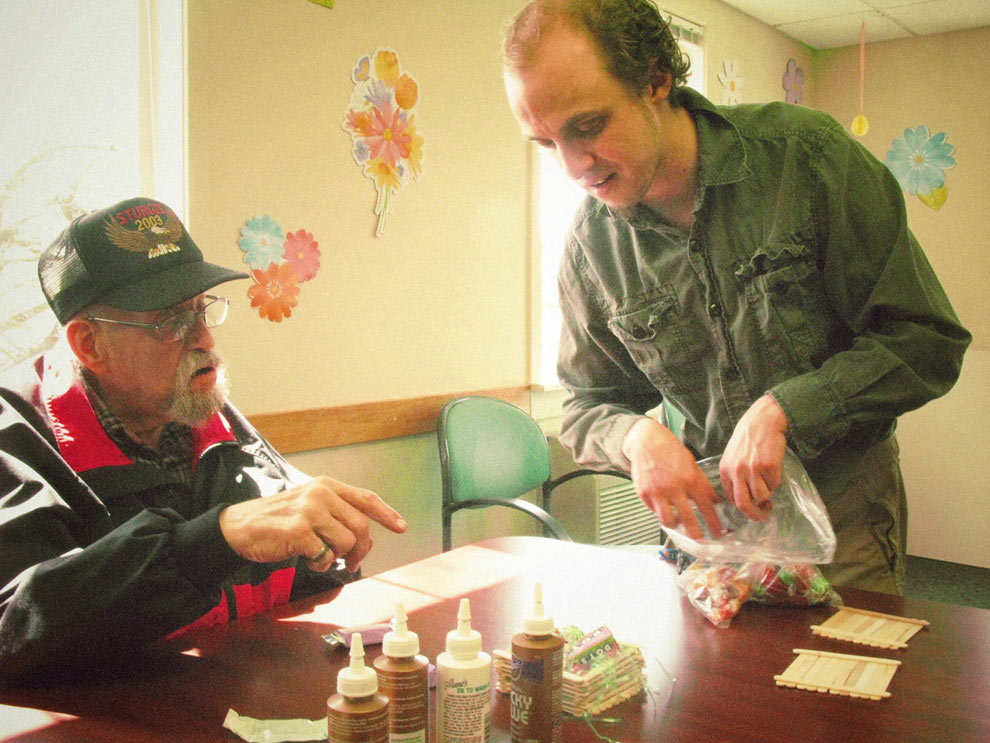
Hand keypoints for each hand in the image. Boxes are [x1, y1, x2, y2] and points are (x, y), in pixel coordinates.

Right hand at [218, 476, 407, 572]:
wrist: (238, 527)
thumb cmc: (276, 520)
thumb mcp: (309, 508)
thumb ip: (337, 517)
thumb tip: (366, 541)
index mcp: (326, 485)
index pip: (365, 498)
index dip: (387, 514)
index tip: (402, 527)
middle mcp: (320, 493)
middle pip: (361, 526)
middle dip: (361, 549)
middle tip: (352, 563)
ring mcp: (309, 510)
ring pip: (346, 541)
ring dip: (337, 557)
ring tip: (319, 556)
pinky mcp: (298, 531)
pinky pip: (325, 555)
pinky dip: (320, 563)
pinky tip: (306, 559)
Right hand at [622, 418, 722, 539]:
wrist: (646, 441)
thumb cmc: (669, 450)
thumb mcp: (692, 464)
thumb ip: (703, 483)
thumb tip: (714, 500)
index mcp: (690, 479)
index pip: (706, 506)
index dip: (714, 523)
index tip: (718, 533)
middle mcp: (674, 487)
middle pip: (688, 519)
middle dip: (696, 534)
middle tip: (700, 541)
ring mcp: (657, 491)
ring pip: (668, 520)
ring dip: (675, 526)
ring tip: (679, 524)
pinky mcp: (643, 493)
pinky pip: (654, 511)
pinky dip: (660, 512)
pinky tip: (664, 508)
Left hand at [719, 394, 789, 520]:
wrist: (763, 420)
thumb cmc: (748, 438)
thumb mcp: (733, 456)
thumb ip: (735, 475)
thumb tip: (745, 498)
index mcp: (725, 470)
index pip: (730, 498)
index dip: (743, 508)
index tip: (752, 509)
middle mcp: (736, 471)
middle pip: (743, 504)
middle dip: (755, 515)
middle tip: (764, 515)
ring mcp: (752, 469)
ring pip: (762, 496)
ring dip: (769, 494)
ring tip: (770, 481)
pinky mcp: (768, 466)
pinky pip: (775, 484)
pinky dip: (777, 480)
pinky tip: (774, 467)